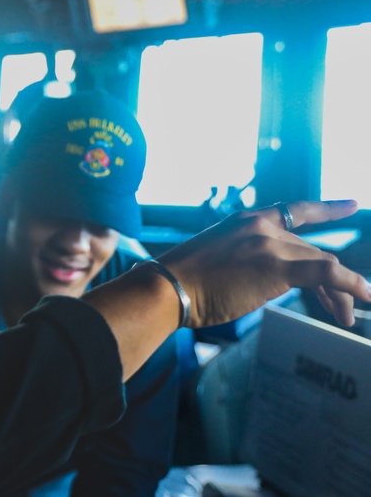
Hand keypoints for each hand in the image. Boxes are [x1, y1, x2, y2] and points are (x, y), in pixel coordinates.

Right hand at [156, 200, 370, 327]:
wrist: (170, 288)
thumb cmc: (184, 282)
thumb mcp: (218, 258)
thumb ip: (248, 259)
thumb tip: (268, 279)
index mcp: (246, 221)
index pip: (295, 210)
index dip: (328, 208)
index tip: (352, 204)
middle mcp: (262, 227)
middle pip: (313, 250)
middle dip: (333, 280)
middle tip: (340, 308)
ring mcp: (270, 245)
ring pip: (324, 264)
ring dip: (342, 292)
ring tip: (346, 317)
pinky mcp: (277, 267)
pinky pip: (327, 273)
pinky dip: (351, 285)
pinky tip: (364, 297)